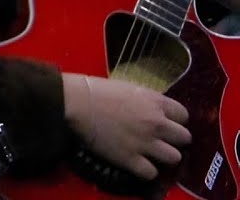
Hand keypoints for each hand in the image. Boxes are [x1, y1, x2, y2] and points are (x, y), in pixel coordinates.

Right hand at [62, 73, 190, 179]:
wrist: (76, 102)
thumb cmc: (98, 90)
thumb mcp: (130, 88)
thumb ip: (147, 101)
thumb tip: (153, 110)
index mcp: (156, 102)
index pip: (184, 115)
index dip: (175, 120)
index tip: (165, 122)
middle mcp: (157, 123)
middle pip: (185, 138)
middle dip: (174, 140)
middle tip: (160, 140)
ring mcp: (145, 143)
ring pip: (174, 158)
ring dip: (164, 157)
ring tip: (151, 154)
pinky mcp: (130, 159)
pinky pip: (151, 173)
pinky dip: (146, 171)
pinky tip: (138, 164)